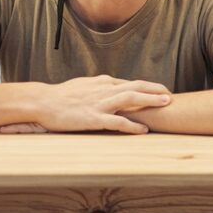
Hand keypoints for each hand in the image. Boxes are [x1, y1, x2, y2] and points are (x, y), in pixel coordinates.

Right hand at [19, 75, 171, 133]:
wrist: (42, 102)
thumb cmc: (62, 96)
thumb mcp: (84, 85)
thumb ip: (100, 86)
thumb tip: (112, 85)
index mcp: (102, 82)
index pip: (131, 83)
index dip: (148, 87)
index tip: (161, 91)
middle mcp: (104, 90)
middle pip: (135, 87)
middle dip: (155, 90)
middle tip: (170, 95)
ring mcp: (99, 103)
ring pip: (130, 99)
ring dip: (150, 101)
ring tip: (166, 104)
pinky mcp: (93, 118)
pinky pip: (117, 122)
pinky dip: (132, 125)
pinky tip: (143, 130)